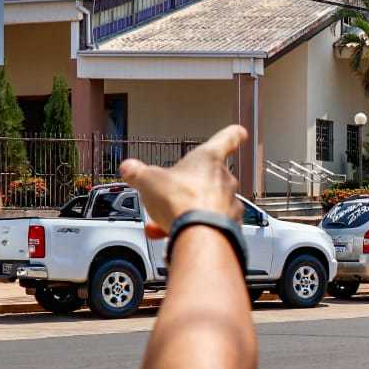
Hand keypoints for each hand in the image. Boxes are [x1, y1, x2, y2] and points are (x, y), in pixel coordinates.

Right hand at [121, 125, 246, 235]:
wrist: (200, 234)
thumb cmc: (183, 201)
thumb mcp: (149, 181)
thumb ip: (138, 173)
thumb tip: (129, 168)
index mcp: (209, 159)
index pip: (226, 139)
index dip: (232, 135)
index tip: (239, 132)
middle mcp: (224, 180)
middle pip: (212, 177)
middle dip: (193, 186)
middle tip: (175, 193)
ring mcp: (229, 204)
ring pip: (209, 205)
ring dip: (190, 210)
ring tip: (167, 219)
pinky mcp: (229, 228)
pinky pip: (211, 226)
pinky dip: (195, 229)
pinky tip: (174, 235)